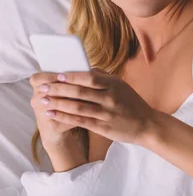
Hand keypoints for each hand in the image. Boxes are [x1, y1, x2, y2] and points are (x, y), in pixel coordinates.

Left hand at [35, 69, 157, 144]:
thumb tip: (83, 68)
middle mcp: (111, 98)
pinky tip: (53, 114)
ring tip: (43, 100)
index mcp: (115, 85)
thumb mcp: (122, 86)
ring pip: (78, 107)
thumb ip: (103, 77)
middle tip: (43, 87)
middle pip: (80, 92)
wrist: (147, 125)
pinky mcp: (104, 127)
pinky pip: (80, 121)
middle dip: (59, 89)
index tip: (56, 75)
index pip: (90, 77)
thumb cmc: (131, 103)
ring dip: (58, 103)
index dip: (72, 76)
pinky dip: (64, 117)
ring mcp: (107, 113)